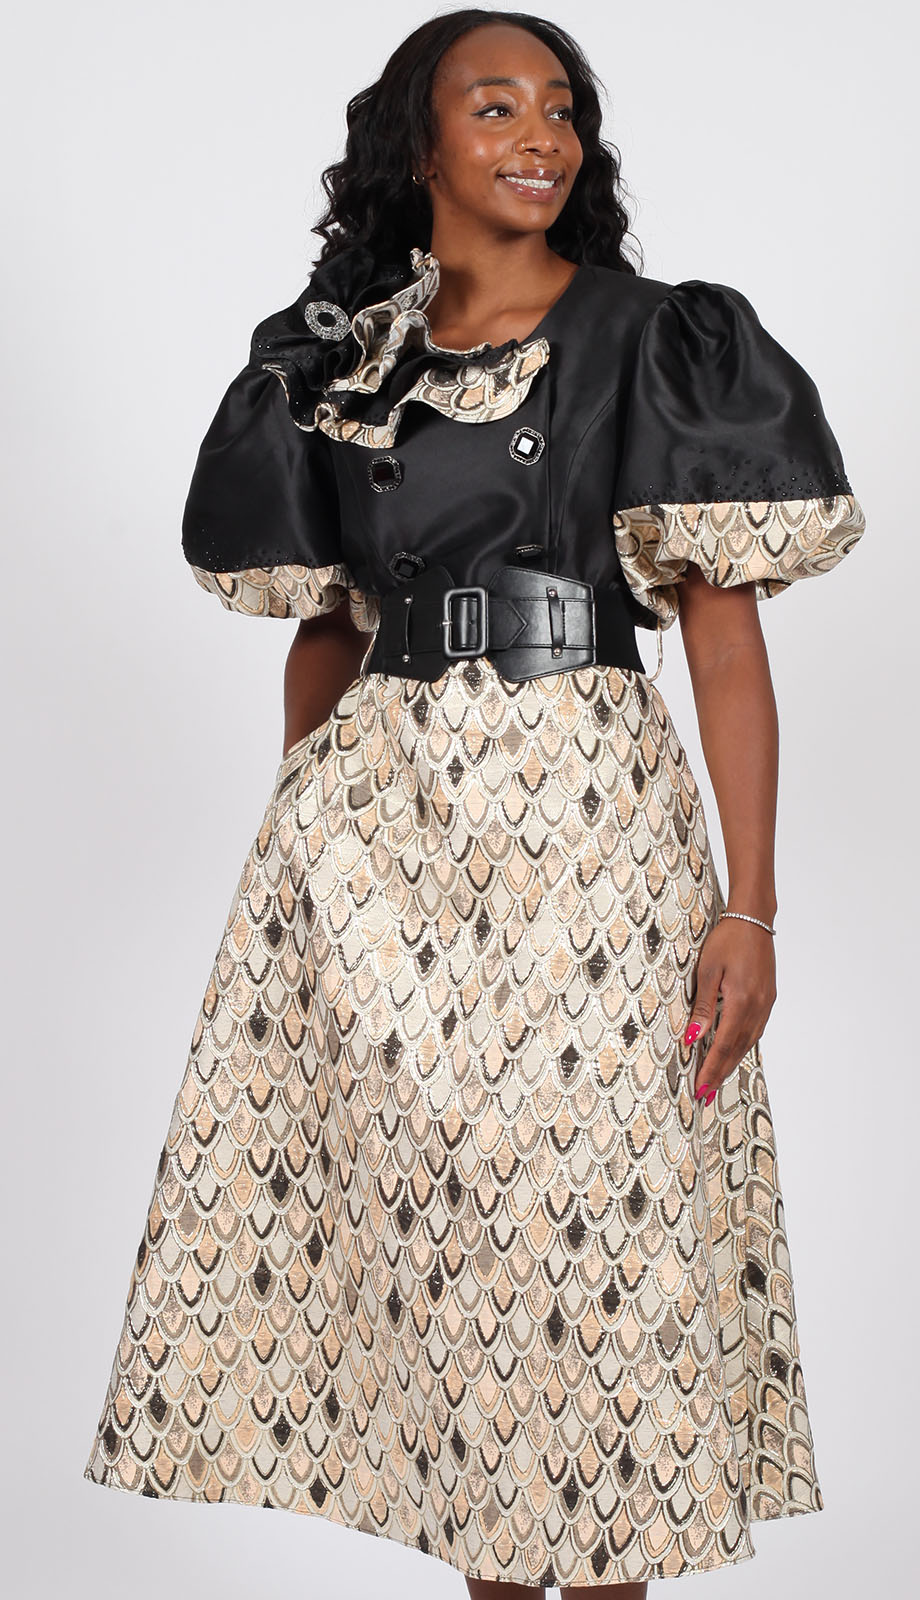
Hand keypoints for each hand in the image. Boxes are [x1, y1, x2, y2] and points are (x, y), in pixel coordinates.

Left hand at [684, 916, 776, 1104]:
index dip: (711, 1070)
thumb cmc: (727, 940)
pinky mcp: (768, 999)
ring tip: (716, 1079)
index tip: (700, 1089)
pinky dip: (742, 1046)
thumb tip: (693, 1038)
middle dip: (720, 1073)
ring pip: (748, 1042)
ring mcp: (765, 1004)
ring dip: (731, 1062)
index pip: (722, 1046)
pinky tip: (733, 1052)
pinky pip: (755, 1030)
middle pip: (737, 1050)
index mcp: (740, 1002)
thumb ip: (703, 1007)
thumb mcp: (707, 971)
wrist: (754, 920)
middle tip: (705, 1095)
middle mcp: (757, 1008)